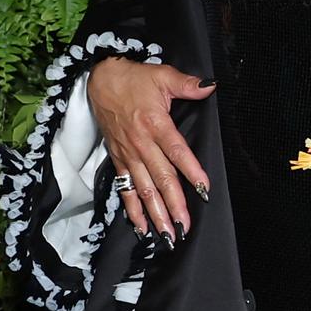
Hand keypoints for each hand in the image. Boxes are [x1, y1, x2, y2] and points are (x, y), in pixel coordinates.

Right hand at [86, 58, 214, 240]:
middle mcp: (141, 144)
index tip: (204, 189)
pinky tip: (142, 227)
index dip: (191, 170)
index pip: (177, 151)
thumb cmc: (133, 79)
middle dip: (174, 204)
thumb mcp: (162, 75)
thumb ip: (187, 84)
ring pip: (144, 189)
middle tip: (184, 226)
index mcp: (155, 124)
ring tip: (167, 235)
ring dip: (156, 213)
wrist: (100, 80)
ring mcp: (129, 155)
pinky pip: (126, 188)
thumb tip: (210, 86)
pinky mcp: (119, 160)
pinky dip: (133, 209)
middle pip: (161, 178)